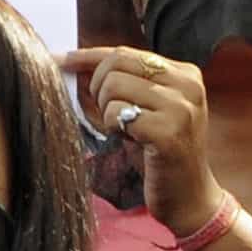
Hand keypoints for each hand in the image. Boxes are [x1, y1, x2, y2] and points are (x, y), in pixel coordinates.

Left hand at [60, 45, 223, 242]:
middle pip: (117, 62)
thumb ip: (126, 82)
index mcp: (185, 74)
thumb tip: (73, 61)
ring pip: (113, 85)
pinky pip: (117, 113)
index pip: (126, 52)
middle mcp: (187, 85)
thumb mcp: (149, 109)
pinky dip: (112, 127)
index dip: (89, 57)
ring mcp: (180, 108)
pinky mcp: (167, 132)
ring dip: (107, 111)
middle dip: (98, 87)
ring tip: (124, 129)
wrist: (191, 198)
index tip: (60, 60)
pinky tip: (128, 140)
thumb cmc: (162, 154)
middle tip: (108, 114)